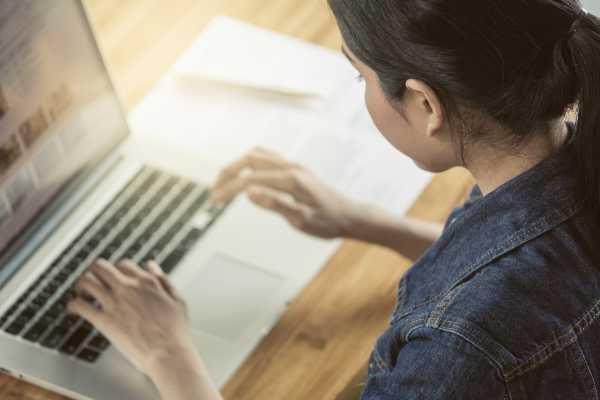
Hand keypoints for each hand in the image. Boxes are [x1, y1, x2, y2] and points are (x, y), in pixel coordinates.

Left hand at [67, 259, 196, 378]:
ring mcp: (115, 303)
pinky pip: (80, 305)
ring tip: (81, 294)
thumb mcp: (177, 300)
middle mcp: (128, 288)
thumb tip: (152, 266)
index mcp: (146, 282)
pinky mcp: (104, 320)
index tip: (114, 279)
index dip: (116, 271)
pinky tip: (73, 310)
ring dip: (81, 285)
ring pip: (87, 281)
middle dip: (93, 272)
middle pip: (100, 267)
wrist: (168, 353)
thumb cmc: (175, 331)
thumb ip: (164, 280)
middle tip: (92, 282)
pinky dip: (72, 305)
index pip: (123, 265)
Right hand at [210, 147, 360, 238]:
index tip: (214, 202)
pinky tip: (244, 178)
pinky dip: (250, 164)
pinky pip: (267, 157)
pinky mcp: (295, 168)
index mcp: (292, 179)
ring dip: (237, 166)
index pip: (250, 179)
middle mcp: (291, 166)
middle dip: (227, 173)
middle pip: (249, 159)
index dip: (229, 189)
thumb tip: (248, 194)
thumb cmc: (328, 222)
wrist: (350, 216)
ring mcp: (294, 165)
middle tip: (214, 192)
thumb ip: (275, 205)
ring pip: (257, 155)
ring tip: (224, 185)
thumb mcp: (302, 220)